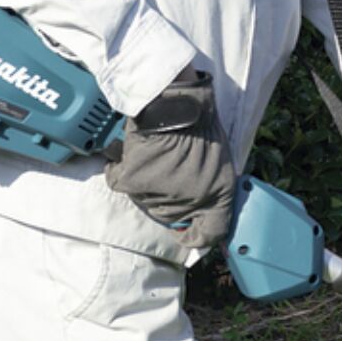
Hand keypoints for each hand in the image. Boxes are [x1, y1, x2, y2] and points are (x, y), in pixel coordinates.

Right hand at [103, 68, 237, 249]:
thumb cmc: (202, 126)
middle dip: (170, 202)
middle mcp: (190, 203)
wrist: (176, 102)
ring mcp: (160, 195)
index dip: (197, 238)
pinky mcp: (135, 182)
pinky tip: (129, 153)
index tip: (186, 235)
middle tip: (169, 174)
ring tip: (155, 157)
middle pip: (172, 218)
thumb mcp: (222, 161)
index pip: (210, 234)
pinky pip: (119, 181)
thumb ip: (215, 190)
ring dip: (147, 185)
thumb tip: (202, 214)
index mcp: (218, 198)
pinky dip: (119, 169)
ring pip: (146, 201)